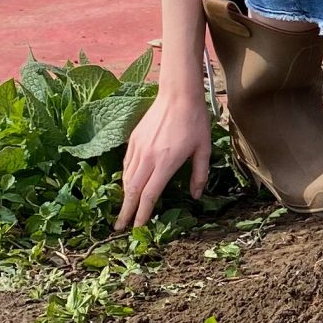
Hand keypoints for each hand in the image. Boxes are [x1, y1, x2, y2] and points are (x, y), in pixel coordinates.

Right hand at [116, 83, 212, 231]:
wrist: (178, 95)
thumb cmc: (195, 122)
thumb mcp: (204, 149)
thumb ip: (199, 174)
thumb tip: (195, 196)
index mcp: (165, 162)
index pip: (150, 194)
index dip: (142, 213)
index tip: (137, 227)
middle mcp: (148, 157)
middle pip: (132, 190)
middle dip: (125, 211)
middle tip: (119, 228)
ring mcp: (138, 148)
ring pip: (127, 178)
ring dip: (124, 196)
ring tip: (123, 211)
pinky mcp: (133, 140)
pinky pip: (126, 164)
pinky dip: (125, 178)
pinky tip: (128, 186)